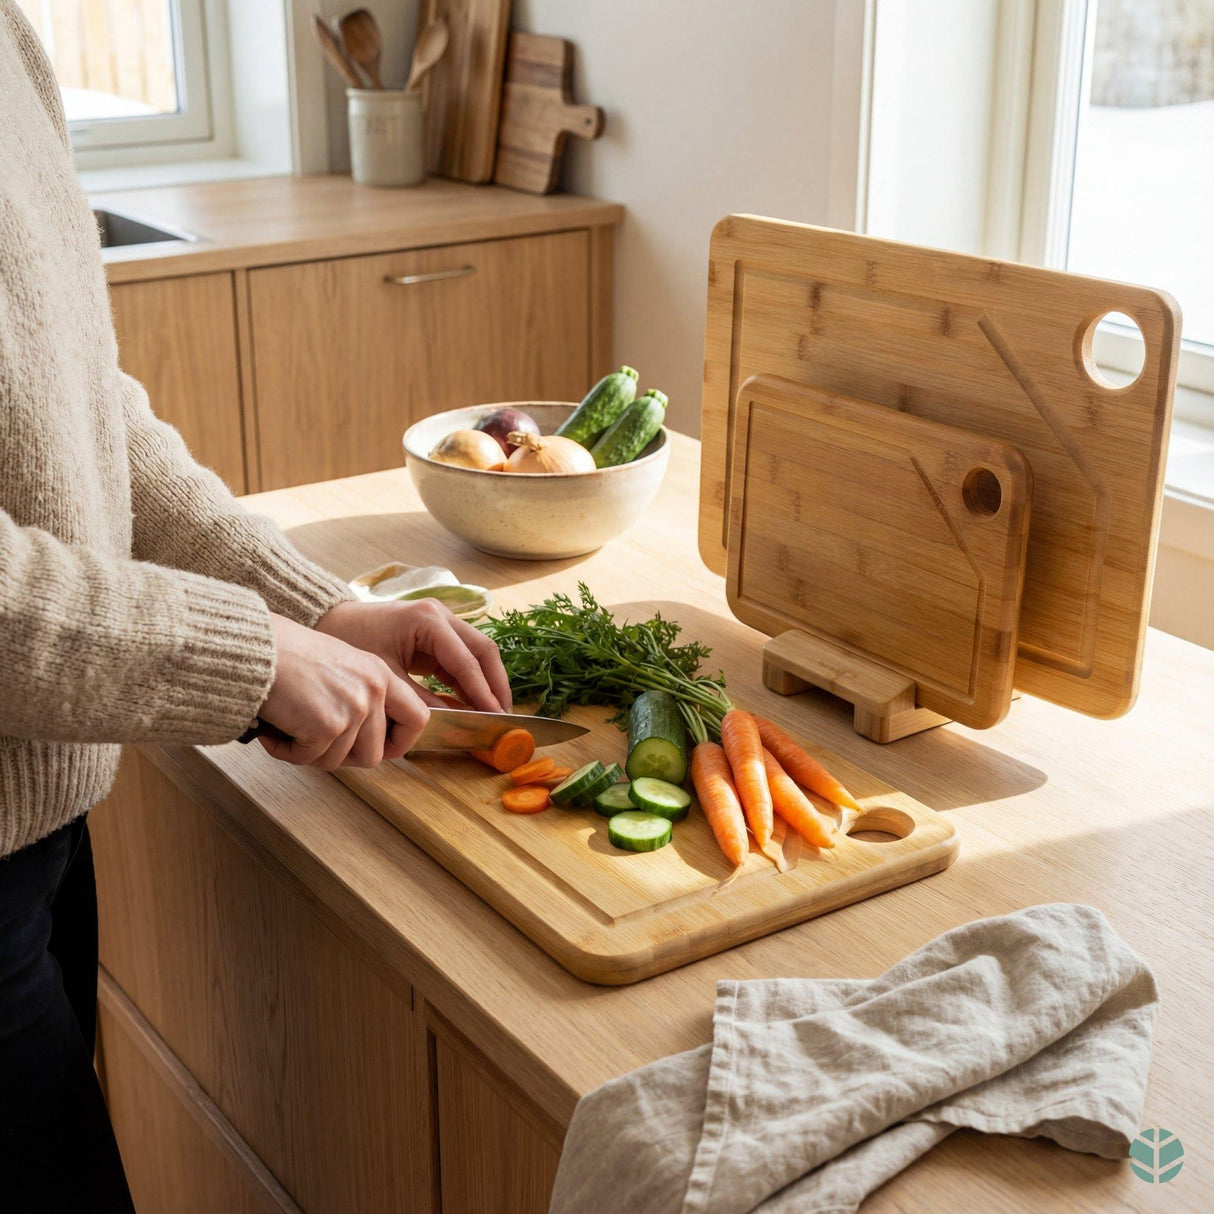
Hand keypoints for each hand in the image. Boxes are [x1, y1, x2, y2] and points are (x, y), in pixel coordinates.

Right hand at [258, 613, 429, 768]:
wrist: (256, 648)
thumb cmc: (288, 654)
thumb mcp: (342, 664)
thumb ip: (362, 694)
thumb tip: (369, 738)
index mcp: (381, 674)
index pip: (418, 717)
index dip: (402, 741)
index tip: (384, 749)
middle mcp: (373, 690)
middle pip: (375, 754)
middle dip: (344, 758)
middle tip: (318, 744)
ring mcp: (354, 708)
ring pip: (339, 761)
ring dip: (310, 753)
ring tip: (290, 728)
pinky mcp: (328, 725)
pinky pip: (310, 759)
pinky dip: (287, 751)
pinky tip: (274, 730)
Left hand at [315, 599, 511, 712]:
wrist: (330, 622)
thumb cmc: (351, 642)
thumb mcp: (386, 676)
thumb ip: (420, 699)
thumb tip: (453, 722)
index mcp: (428, 619)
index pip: (467, 659)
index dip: (483, 690)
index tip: (495, 715)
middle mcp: (441, 615)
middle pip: (483, 650)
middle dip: (495, 684)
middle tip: (502, 714)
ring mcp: (440, 622)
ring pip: (477, 653)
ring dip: (486, 682)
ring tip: (494, 712)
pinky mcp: (435, 634)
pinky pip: (461, 658)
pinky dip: (469, 680)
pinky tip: (474, 702)